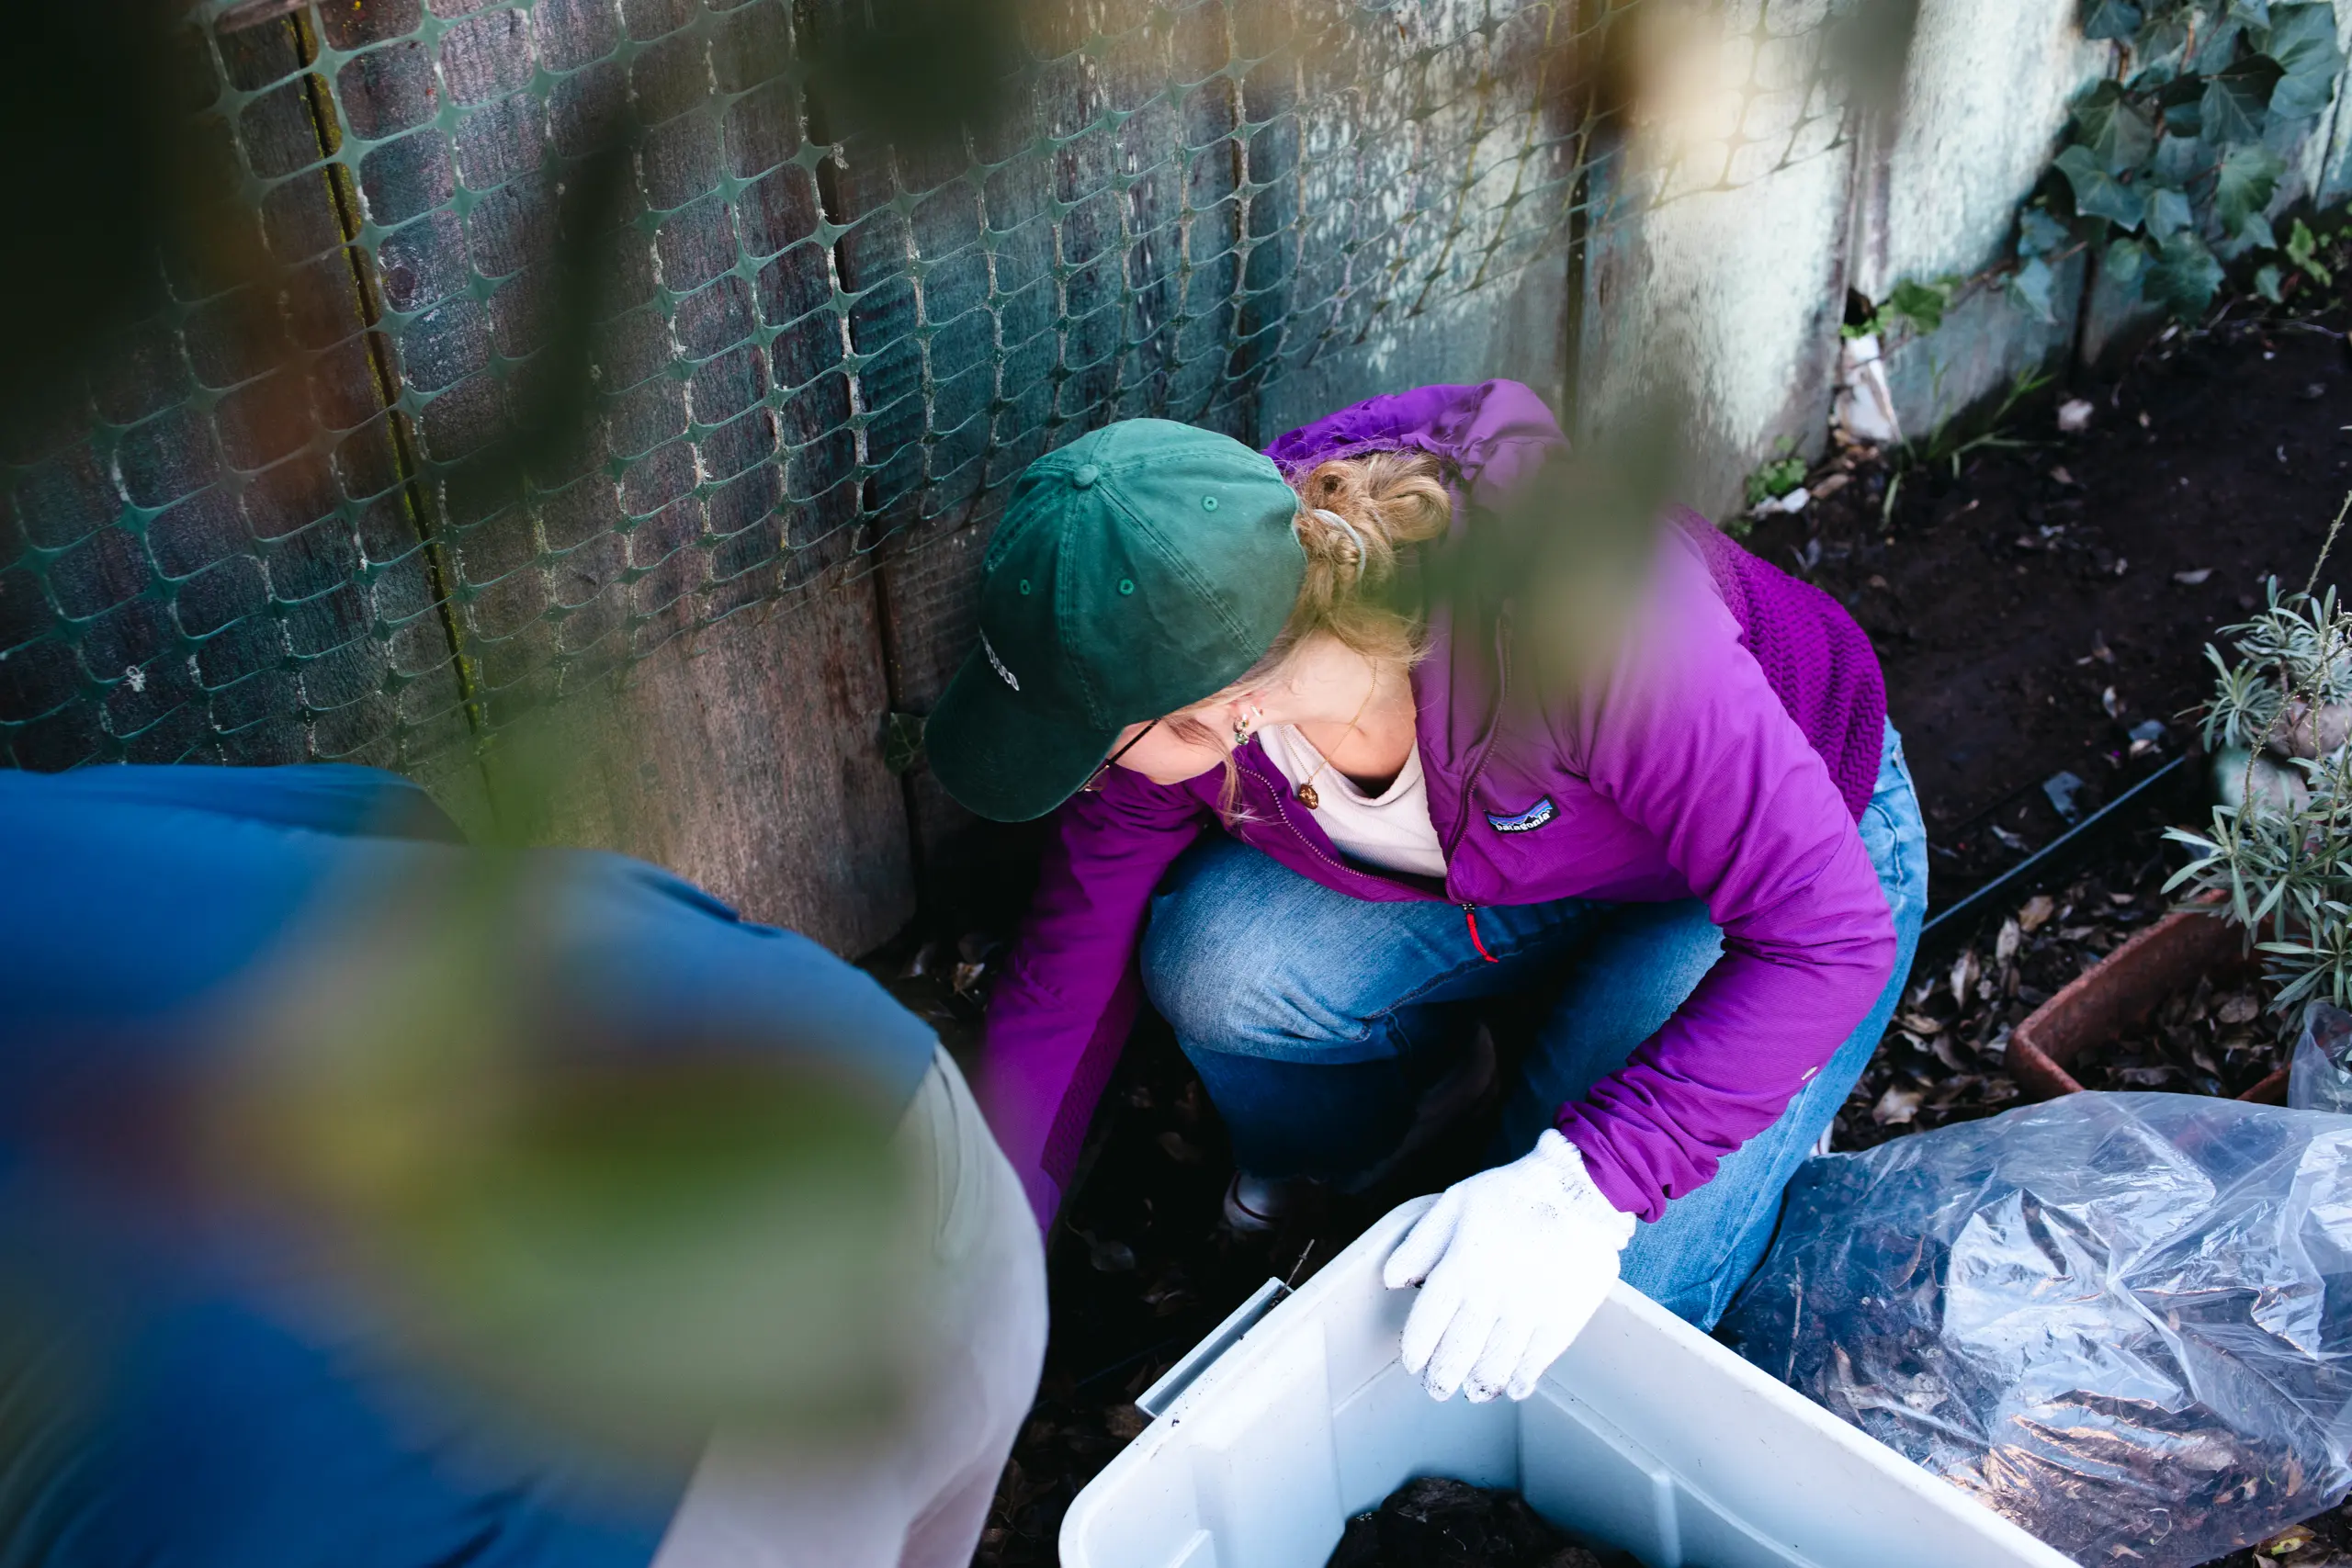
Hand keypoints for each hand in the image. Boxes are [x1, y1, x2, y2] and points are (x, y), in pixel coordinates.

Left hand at [1380, 1130, 1634, 1402]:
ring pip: (1496, 1363)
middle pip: (1459, 1351)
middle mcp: (1492, 1293)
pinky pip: (1537, 1359)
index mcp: (1461, 1265)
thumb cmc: (1511, 1193)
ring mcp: (1530, 1309)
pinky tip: (1513, 1386)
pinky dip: (1521, 1378)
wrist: (1579, 1189)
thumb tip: (1393, 1280)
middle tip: (1438, 1389)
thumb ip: (1420, 1243)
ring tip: (1472, 1390)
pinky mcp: (1563, 1317)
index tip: (1413, 1363)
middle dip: (1443, 1377)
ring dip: (1480, 1383)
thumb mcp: (1455, 1203)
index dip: (1417, 1349)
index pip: (1428, 1322)